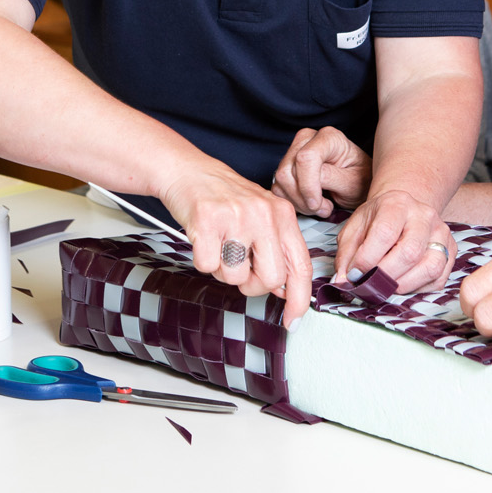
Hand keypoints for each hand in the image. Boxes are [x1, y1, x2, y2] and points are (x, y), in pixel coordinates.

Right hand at [159, 158, 312, 325]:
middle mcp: (264, 214)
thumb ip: (277, 250)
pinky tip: (204, 239)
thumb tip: (285, 290)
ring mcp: (236, 217)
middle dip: (252, 285)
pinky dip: (202, 260)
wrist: (190, 172)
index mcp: (283, 215)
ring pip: (236, 277)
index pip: (301, 265)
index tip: (293, 320)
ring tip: (220, 245)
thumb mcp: (263, 217)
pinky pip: (207, 266)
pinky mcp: (207, 220)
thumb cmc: (227, 199)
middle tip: (241, 267)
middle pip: (270, 279)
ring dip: (223, 270)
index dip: (299, 299)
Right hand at [272, 126, 372, 217]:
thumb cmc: (359, 180)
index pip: (306, 158)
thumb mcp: (353, 182)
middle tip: (324, 208)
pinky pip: (278, 188)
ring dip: (299, 202)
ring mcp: (295, 151)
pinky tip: (310, 203)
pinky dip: (293, 201)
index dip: (308, 185)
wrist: (358, 182)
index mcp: (329, 137)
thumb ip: (333, 178)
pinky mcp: (287, 166)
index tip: (318, 204)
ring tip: (320, 206)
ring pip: (281, 180)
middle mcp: (308, 139)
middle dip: (303, 197)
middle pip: (288, 170)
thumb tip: (312, 180)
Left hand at [334, 188, 455, 294]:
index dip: (367, 259)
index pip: (385, 233)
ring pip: (431, 267)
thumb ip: (346, 254)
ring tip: (386, 284)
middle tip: (370, 284)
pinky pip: (438, 278)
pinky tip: (403, 281)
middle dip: (385, 276)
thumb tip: (344, 282)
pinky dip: (418, 288)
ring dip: (404, 284)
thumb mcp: (355, 228)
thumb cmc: (377, 220)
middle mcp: (424, 215)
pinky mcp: (451, 250)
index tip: (354, 274)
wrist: (402, 209)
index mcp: (397, 203)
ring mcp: (441, 232)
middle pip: (410, 252)